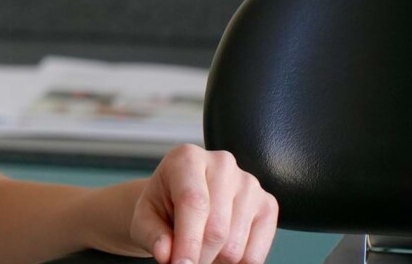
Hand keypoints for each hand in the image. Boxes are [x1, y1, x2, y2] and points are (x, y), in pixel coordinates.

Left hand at [128, 144, 279, 263]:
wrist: (181, 199)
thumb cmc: (163, 206)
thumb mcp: (145, 218)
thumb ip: (152, 234)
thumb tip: (166, 253)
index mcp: (187, 158)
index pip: (193, 202)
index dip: (187, 240)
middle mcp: (223, 164)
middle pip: (217, 228)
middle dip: (198, 255)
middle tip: (185, 261)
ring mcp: (250, 183)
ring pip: (235, 244)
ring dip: (215, 260)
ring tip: (200, 249)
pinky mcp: (268, 205)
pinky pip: (255, 253)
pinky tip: (220, 251)